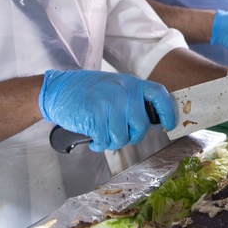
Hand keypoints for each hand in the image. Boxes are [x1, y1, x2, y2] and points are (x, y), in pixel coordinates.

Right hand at [39, 70, 174, 152]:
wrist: (58, 90)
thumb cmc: (87, 90)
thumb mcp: (114, 85)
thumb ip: (132, 98)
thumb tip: (151, 118)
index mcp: (130, 83)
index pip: (159, 95)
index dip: (167, 111)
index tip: (169, 124)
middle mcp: (122, 92)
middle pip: (141, 125)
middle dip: (132, 135)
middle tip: (119, 133)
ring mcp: (109, 104)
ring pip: (122, 137)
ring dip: (112, 141)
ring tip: (103, 133)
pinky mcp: (95, 117)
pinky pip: (105, 141)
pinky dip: (99, 144)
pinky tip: (94, 137)